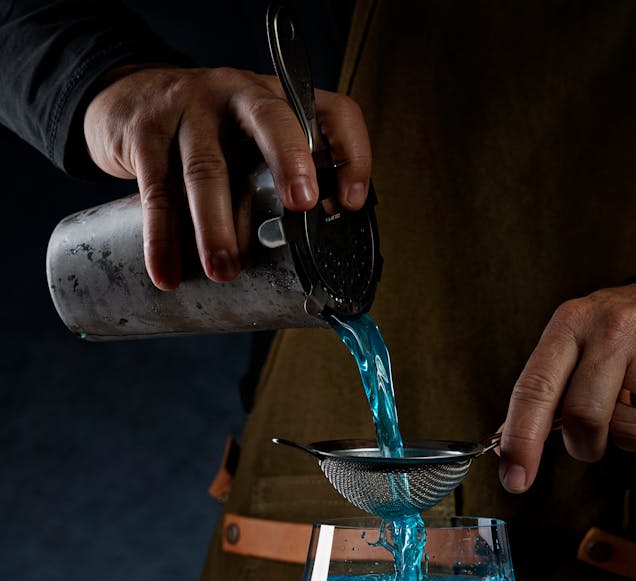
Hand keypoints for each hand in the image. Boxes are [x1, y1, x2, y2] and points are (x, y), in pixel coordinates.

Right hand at [83, 65, 371, 289]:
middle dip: (289, 161)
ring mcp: (189, 109)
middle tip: (300, 207)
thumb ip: (276, 182)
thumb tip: (308, 254)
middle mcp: (237, 94)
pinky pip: (156, 190)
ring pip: (206, 167)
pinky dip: (161, 238)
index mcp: (277, 100)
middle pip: (270, 120)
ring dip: (216, 224)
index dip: (351, 153)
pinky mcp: (145, 132)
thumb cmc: (206, 134)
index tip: (351, 204)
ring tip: (224, 270)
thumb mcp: (250, 144)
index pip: (331, 111)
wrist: (125, 97)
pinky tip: (166, 273)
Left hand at [497, 283, 635, 492]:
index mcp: (573, 322)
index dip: (521, 440)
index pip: (535, 389)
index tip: (514, 479)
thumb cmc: (626, 335)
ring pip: (631, 433)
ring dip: (631, 438)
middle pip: (584, 418)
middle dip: (585, 443)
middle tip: (595, 434)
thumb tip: (504, 444)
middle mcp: (616, 325)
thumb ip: (544, 391)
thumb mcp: (577, 344)